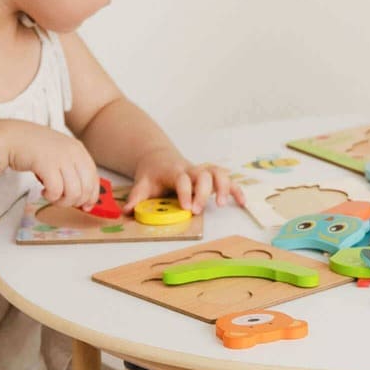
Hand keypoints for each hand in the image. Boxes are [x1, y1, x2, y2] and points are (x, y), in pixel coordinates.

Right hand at [0, 122, 100, 208]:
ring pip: (73, 192)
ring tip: (51, 196)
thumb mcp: (60, 154)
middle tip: (62, 200)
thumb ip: (72, 169)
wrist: (12, 137)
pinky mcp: (46, 164)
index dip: (92, 196)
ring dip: (62, 201)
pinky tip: (43, 191)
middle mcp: (73, 152)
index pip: (94, 178)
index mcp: (79, 150)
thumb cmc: (34, 148)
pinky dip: (51, 197)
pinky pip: (56, 191)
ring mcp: (61, 158)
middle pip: (86, 188)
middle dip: (75, 201)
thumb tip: (83, 197)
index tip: (86, 206)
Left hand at [125, 146, 243, 212]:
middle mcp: (191, 169)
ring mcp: (203, 171)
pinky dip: (236, 190)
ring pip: (219, 173)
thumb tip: (127, 211)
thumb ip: (137, 197)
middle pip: (204, 175)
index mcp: (174, 171)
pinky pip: (228, 180)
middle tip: (198, 210)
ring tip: (221, 204)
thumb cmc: (152, 174)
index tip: (187, 207)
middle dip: (203, 192)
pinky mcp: (211, 176)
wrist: (159, 158)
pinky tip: (241, 202)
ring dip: (223, 187)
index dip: (185, 192)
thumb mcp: (142, 184)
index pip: (182, 179)